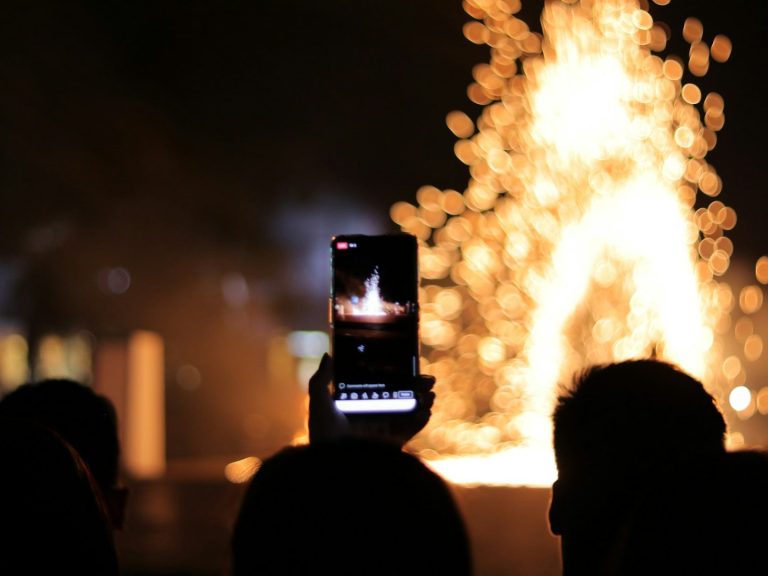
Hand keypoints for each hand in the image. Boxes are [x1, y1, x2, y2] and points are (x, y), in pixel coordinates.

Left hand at [308, 353, 435, 446]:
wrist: (335, 461)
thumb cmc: (324, 432)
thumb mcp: (319, 401)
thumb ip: (321, 379)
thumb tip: (328, 355)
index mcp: (358, 405)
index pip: (380, 386)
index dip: (395, 376)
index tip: (406, 365)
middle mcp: (373, 417)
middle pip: (400, 397)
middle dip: (415, 387)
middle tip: (428, 378)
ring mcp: (385, 430)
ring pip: (409, 412)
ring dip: (423, 401)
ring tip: (431, 393)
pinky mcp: (393, 443)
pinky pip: (411, 430)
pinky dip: (421, 421)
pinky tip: (427, 411)